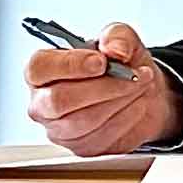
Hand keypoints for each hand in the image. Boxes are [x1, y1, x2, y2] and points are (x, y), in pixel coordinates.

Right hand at [25, 22, 182, 154]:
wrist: (144, 90)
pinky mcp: (82, 147)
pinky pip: (102, 137)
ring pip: (83, 121)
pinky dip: (128, 117)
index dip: (69, 65)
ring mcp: (60, 129)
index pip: (38, 69)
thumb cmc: (122, 63)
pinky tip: (137, 103)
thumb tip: (115, 49)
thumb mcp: (122, 38)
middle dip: (103, 87)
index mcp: (44, 70)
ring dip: (121, 100)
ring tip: (141, 84)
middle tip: (133, 75)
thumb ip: (116, 36)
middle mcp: (44, 102)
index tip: (101, 62)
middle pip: (58, 101)